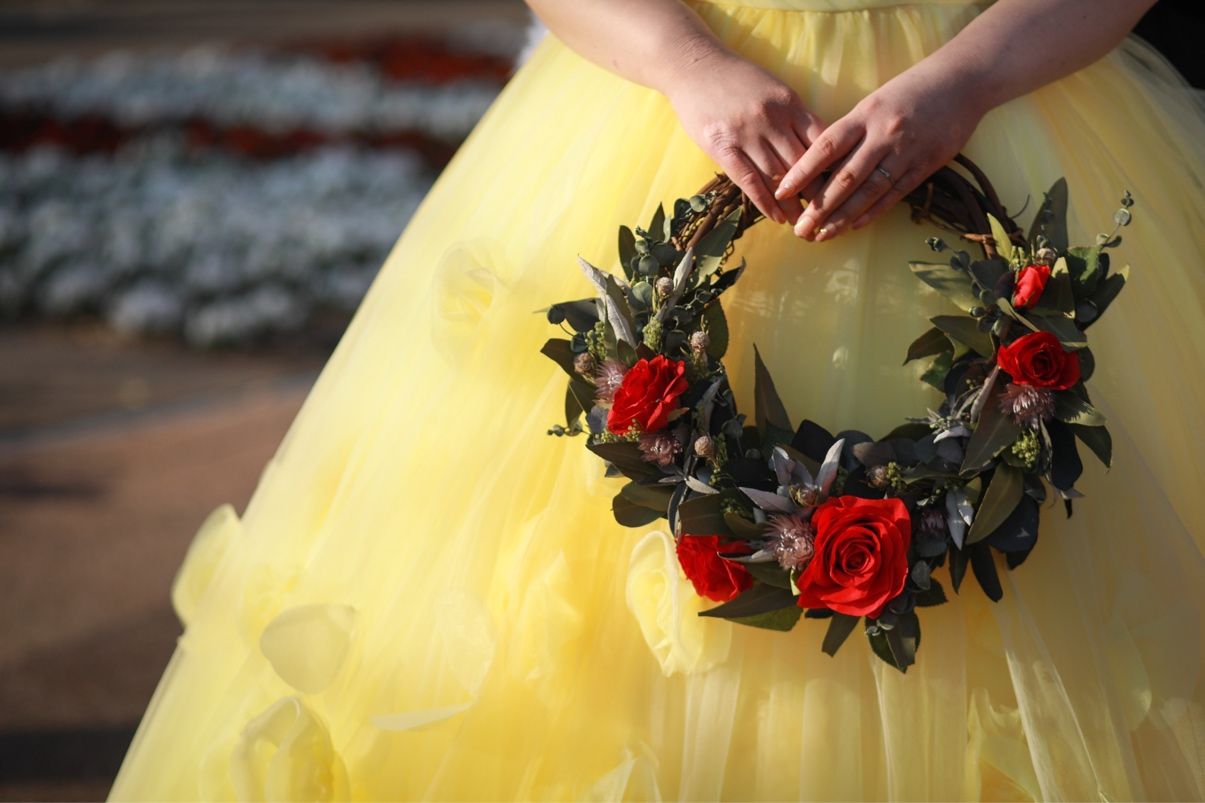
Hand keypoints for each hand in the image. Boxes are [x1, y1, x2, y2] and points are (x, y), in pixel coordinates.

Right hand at [664, 48, 826, 224]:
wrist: (694, 67)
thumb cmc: (737, 79)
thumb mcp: (774, 89)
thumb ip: (794, 117)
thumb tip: (817, 149)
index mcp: (789, 103)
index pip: (820, 142)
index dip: (831, 169)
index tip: (840, 189)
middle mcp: (771, 119)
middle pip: (802, 163)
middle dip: (816, 192)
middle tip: (826, 214)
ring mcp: (746, 133)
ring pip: (777, 177)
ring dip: (792, 204)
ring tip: (803, 222)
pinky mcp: (722, 146)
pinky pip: (748, 180)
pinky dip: (765, 202)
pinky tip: (776, 217)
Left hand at [774, 65, 984, 240]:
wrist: (962, 81)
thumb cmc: (910, 91)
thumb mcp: (874, 102)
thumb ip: (850, 131)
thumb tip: (819, 163)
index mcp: (864, 115)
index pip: (826, 147)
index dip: (802, 171)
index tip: (782, 191)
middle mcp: (882, 134)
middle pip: (845, 177)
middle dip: (819, 207)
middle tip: (800, 229)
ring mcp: (906, 151)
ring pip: (869, 191)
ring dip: (843, 217)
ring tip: (822, 235)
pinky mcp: (926, 164)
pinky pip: (895, 193)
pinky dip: (873, 211)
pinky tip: (854, 225)